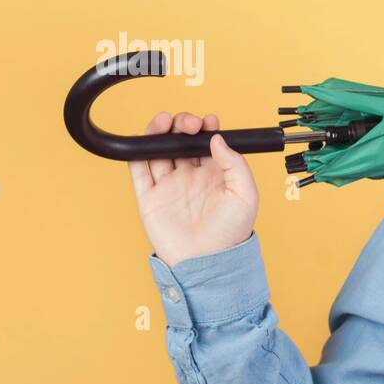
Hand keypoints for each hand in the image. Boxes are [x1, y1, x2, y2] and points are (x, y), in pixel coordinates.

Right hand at [128, 111, 259, 268]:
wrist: (207, 262)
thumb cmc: (231, 234)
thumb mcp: (246, 196)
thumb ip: (236, 165)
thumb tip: (218, 139)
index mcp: (215, 176)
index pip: (208, 143)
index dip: (207, 128)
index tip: (209, 121)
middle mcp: (191, 177)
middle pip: (182, 142)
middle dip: (183, 126)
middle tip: (189, 123)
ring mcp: (169, 186)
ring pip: (159, 151)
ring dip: (160, 132)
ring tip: (164, 121)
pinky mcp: (150, 198)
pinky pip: (139, 171)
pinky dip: (137, 153)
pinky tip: (145, 140)